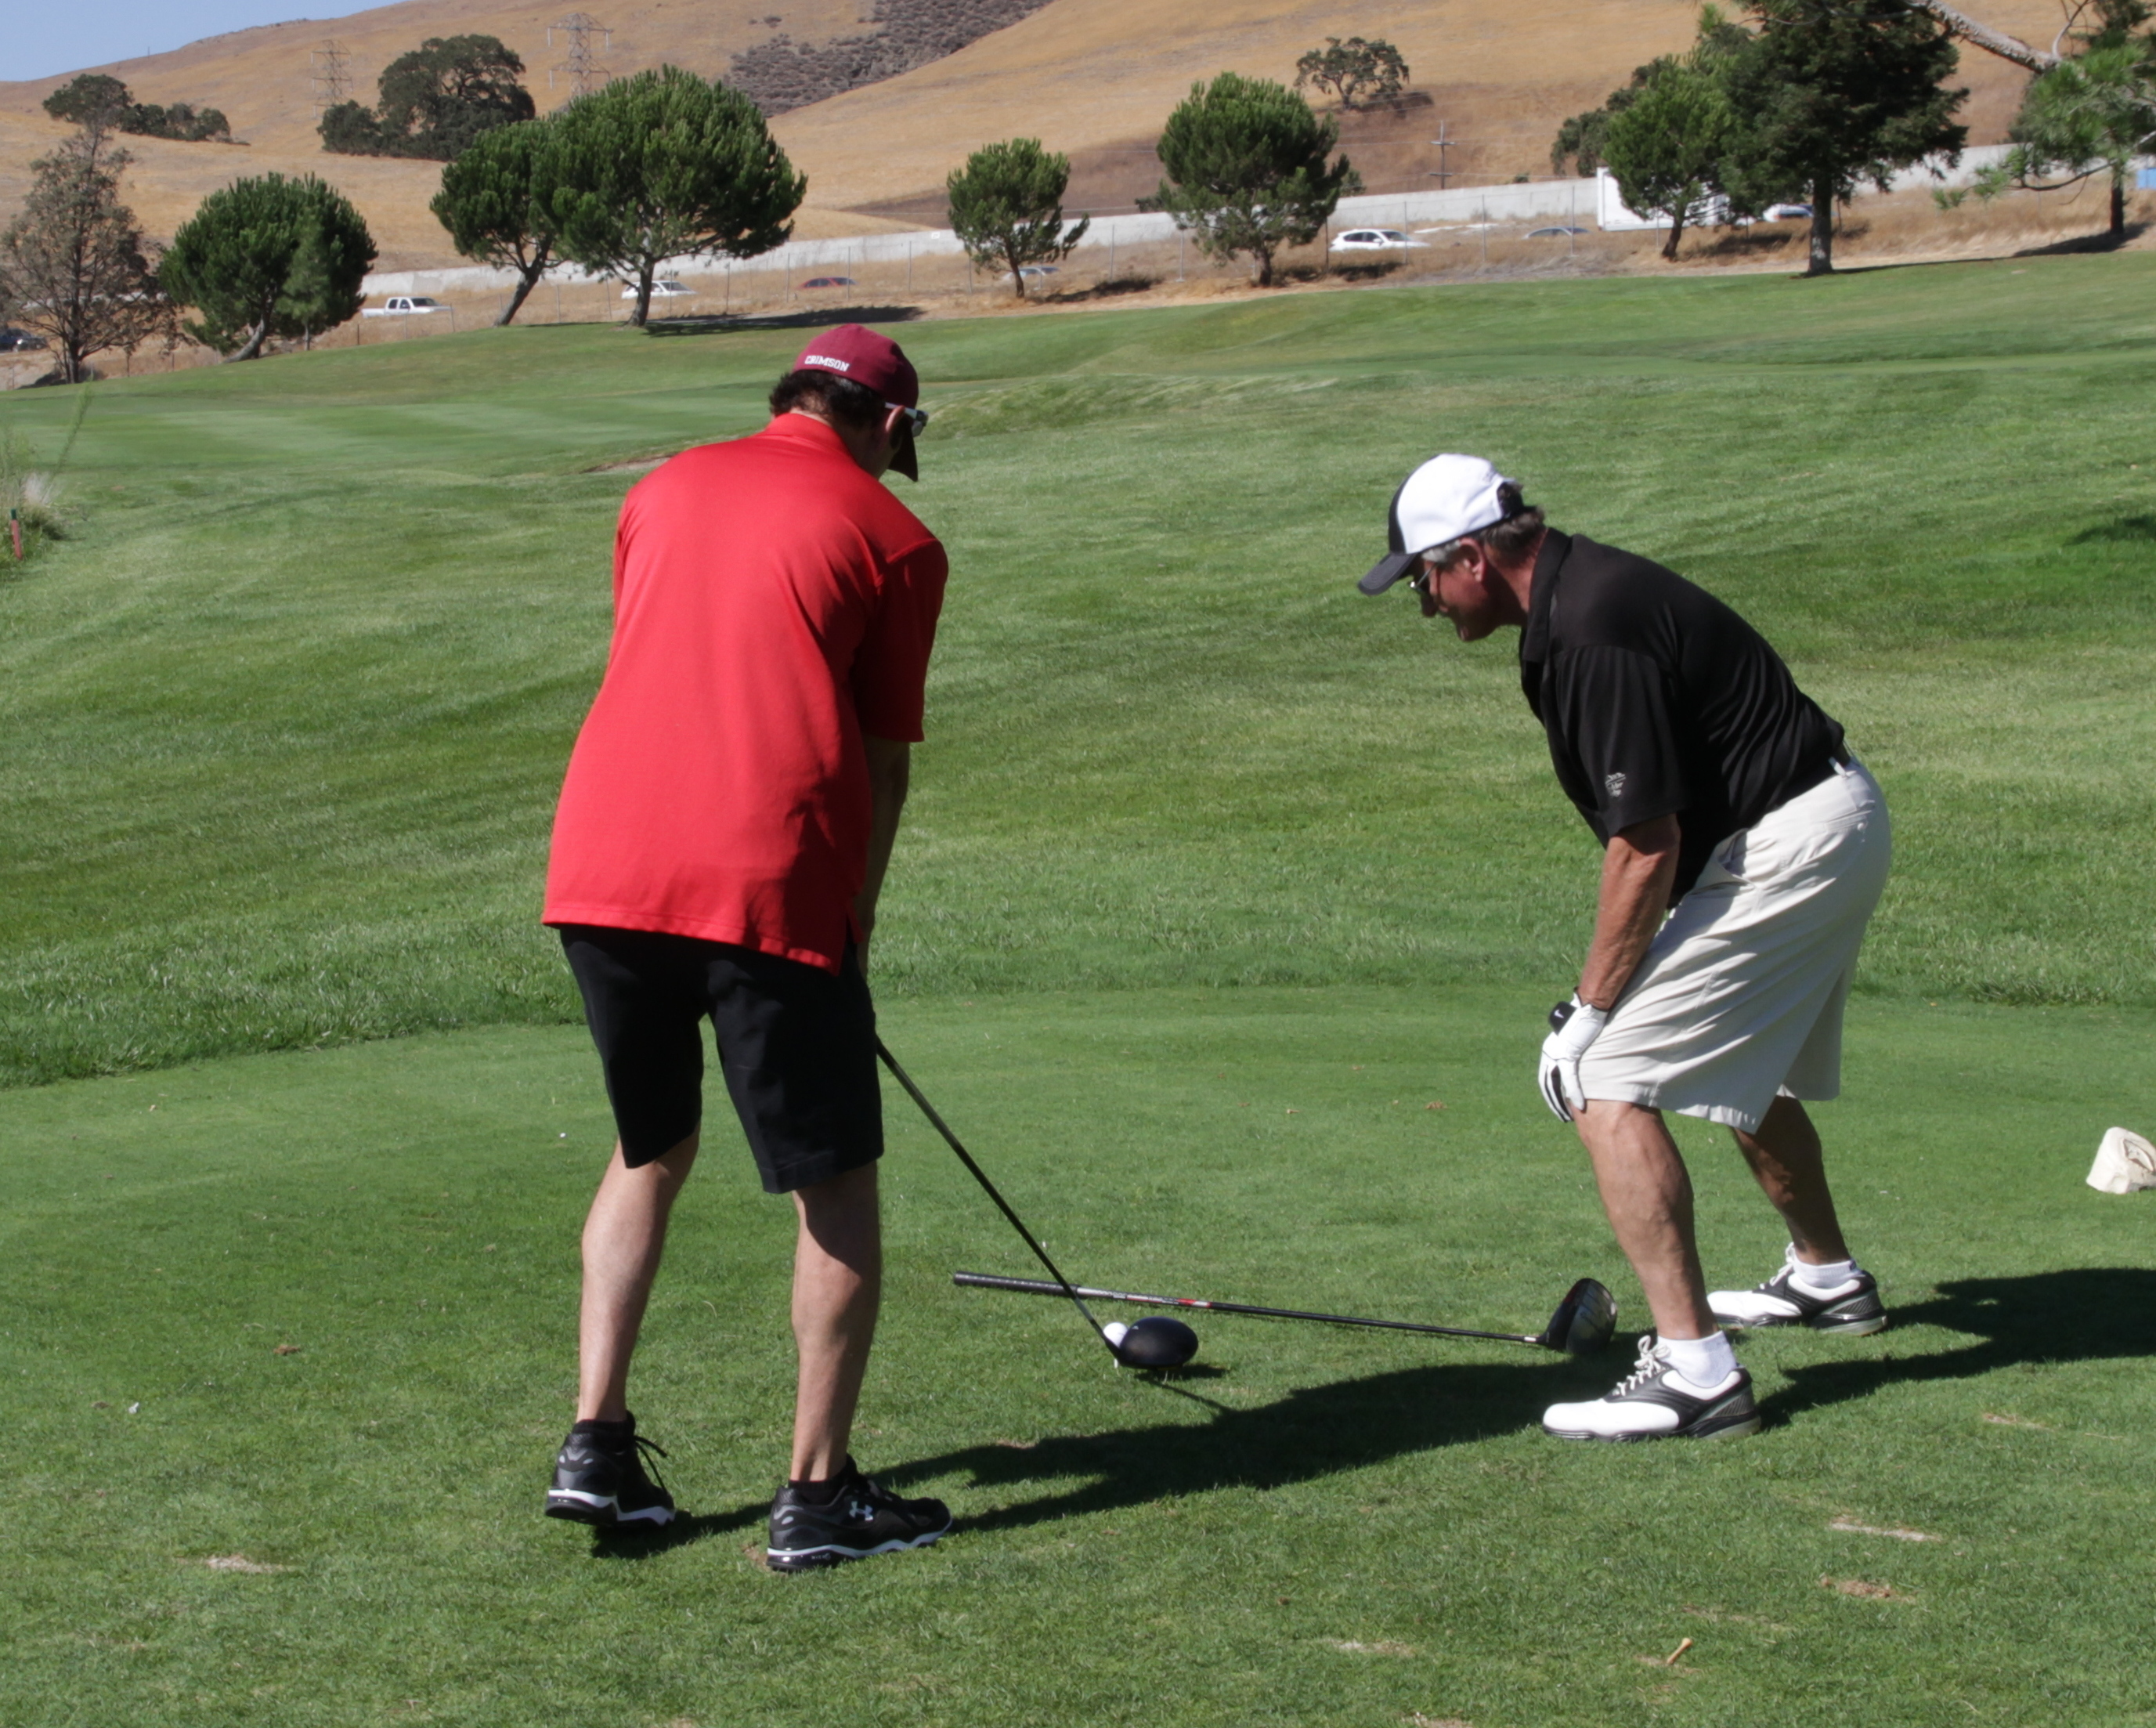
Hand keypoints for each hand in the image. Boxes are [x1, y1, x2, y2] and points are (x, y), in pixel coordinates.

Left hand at [1539, 996, 1607, 1121]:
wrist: (1589, 1007)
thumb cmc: (1584, 1019)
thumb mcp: (1575, 1037)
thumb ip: (1573, 1048)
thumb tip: (1580, 1056)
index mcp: (1550, 1050)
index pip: (1545, 1077)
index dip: (1550, 1094)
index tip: (1556, 1105)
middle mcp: (1550, 1053)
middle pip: (1547, 1085)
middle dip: (1553, 1103)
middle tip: (1560, 1116)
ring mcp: (1559, 1055)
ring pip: (1556, 1086)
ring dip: (1561, 1103)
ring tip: (1566, 1117)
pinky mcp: (1570, 1055)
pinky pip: (1570, 1079)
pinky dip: (1575, 1093)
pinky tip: (1578, 1105)